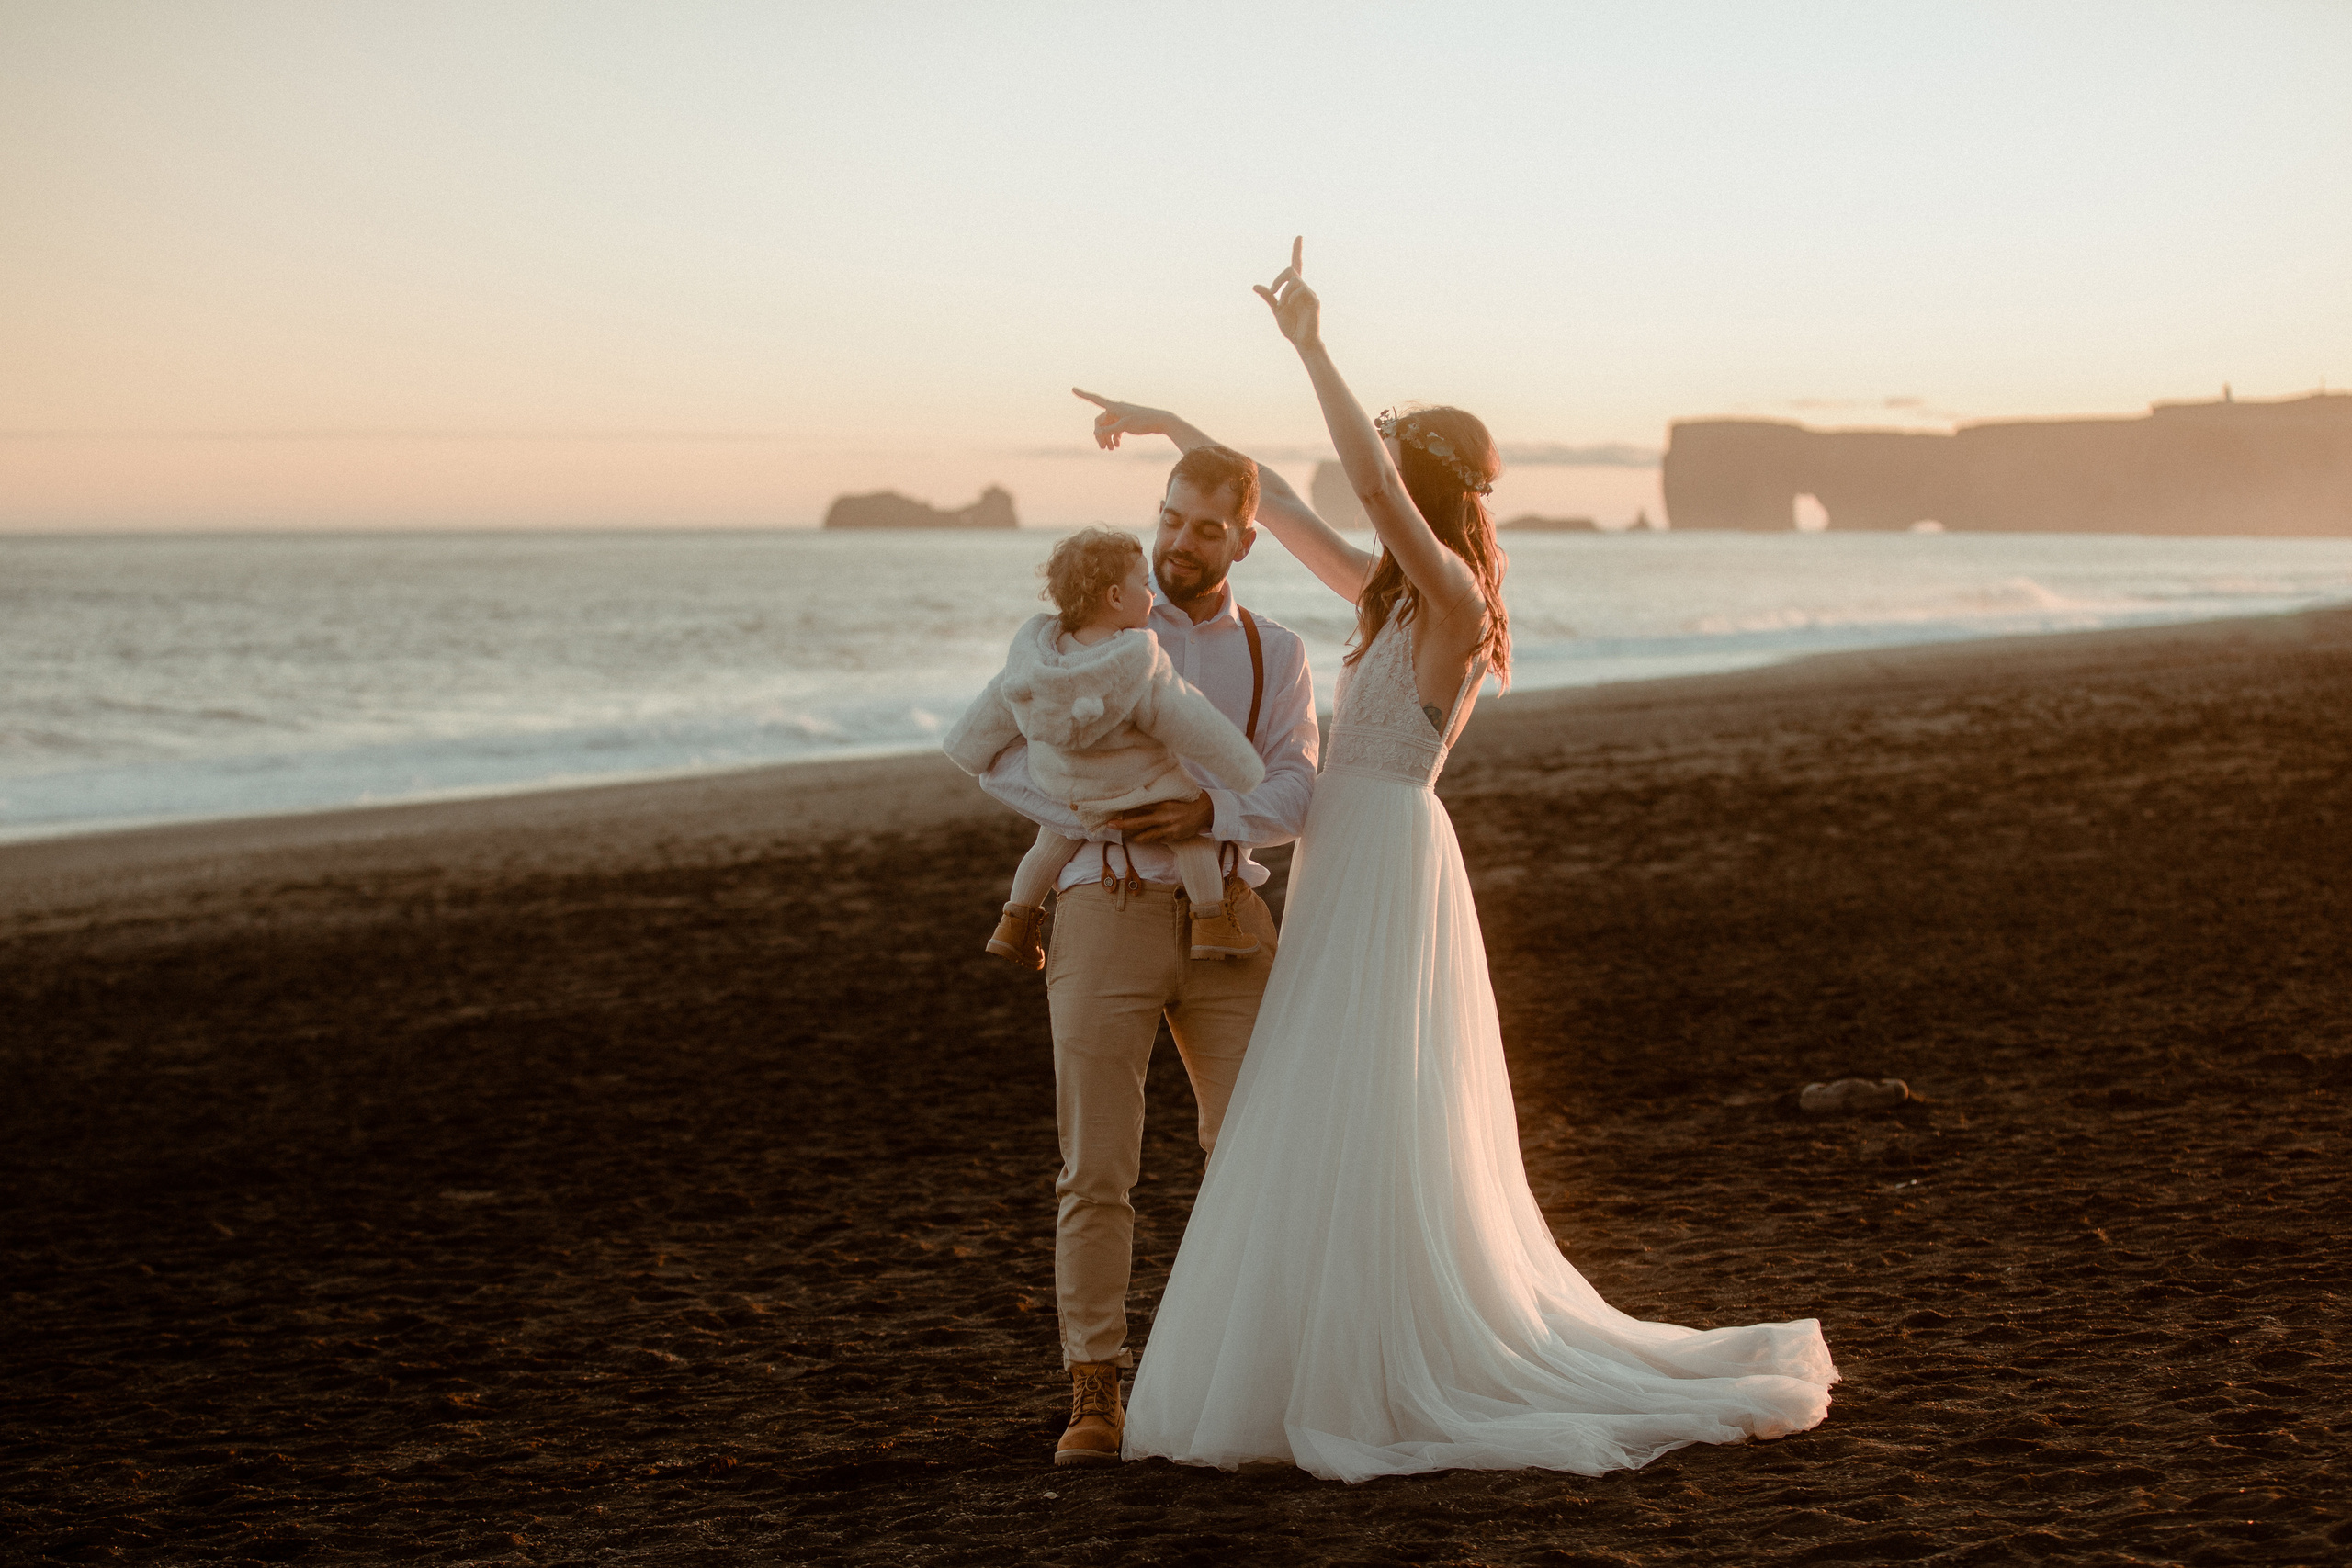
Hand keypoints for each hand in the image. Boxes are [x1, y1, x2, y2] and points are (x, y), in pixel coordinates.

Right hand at [1072, 388, 1168, 451]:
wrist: (1160, 421)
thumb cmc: (1143, 421)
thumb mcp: (1123, 426)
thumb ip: (1108, 430)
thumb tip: (1096, 433)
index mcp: (1114, 406)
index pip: (1095, 399)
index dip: (1083, 395)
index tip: (1073, 388)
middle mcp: (1116, 409)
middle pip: (1100, 421)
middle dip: (1100, 434)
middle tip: (1103, 448)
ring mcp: (1121, 415)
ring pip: (1108, 427)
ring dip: (1107, 438)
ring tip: (1111, 450)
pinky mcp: (1127, 421)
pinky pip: (1115, 429)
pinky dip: (1114, 437)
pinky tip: (1118, 445)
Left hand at [1105, 794, 1214, 844]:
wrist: (1207, 810)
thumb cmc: (1188, 798)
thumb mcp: (1173, 792)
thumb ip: (1159, 791)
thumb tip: (1142, 786)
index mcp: (1163, 802)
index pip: (1140, 804)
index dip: (1126, 807)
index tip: (1113, 807)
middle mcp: (1164, 815)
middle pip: (1138, 821)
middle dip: (1123, 824)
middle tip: (1110, 825)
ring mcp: (1168, 827)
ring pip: (1145, 834)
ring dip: (1132, 835)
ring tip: (1121, 835)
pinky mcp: (1173, 836)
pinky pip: (1155, 839)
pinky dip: (1145, 838)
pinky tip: (1137, 838)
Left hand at [1252, 236, 1320, 351]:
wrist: (1301, 341)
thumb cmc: (1291, 327)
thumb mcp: (1276, 310)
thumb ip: (1268, 297)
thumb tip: (1255, 285)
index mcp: (1294, 289)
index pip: (1296, 265)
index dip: (1297, 250)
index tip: (1299, 236)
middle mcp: (1304, 288)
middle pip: (1291, 270)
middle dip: (1278, 279)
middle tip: (1273, 292)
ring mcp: (1310, 293)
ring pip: (1294, 280)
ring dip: (1283, 292)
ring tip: (1282, 306)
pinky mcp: (1314, 301)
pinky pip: (1301, 290)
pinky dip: (1291, 297)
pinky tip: (1289, 306)